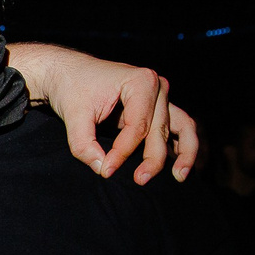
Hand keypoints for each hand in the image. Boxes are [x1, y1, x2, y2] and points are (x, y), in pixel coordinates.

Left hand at [11, 45, 196, 182]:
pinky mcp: (158, 109)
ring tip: (179, 177)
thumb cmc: (72, 89)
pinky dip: (181, 146)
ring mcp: (161, 97)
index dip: (123, 152)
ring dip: (184, 153)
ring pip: (181, 127)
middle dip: (152, 159)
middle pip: (159, 130)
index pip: (138, 126)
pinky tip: (178, 168)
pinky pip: (178, 128)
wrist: (70, 73)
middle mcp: (158, 87)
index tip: (105, 170)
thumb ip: (84, 144)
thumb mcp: (73, 116)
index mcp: (141, 81)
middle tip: (139, 180)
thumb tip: (102, 169)